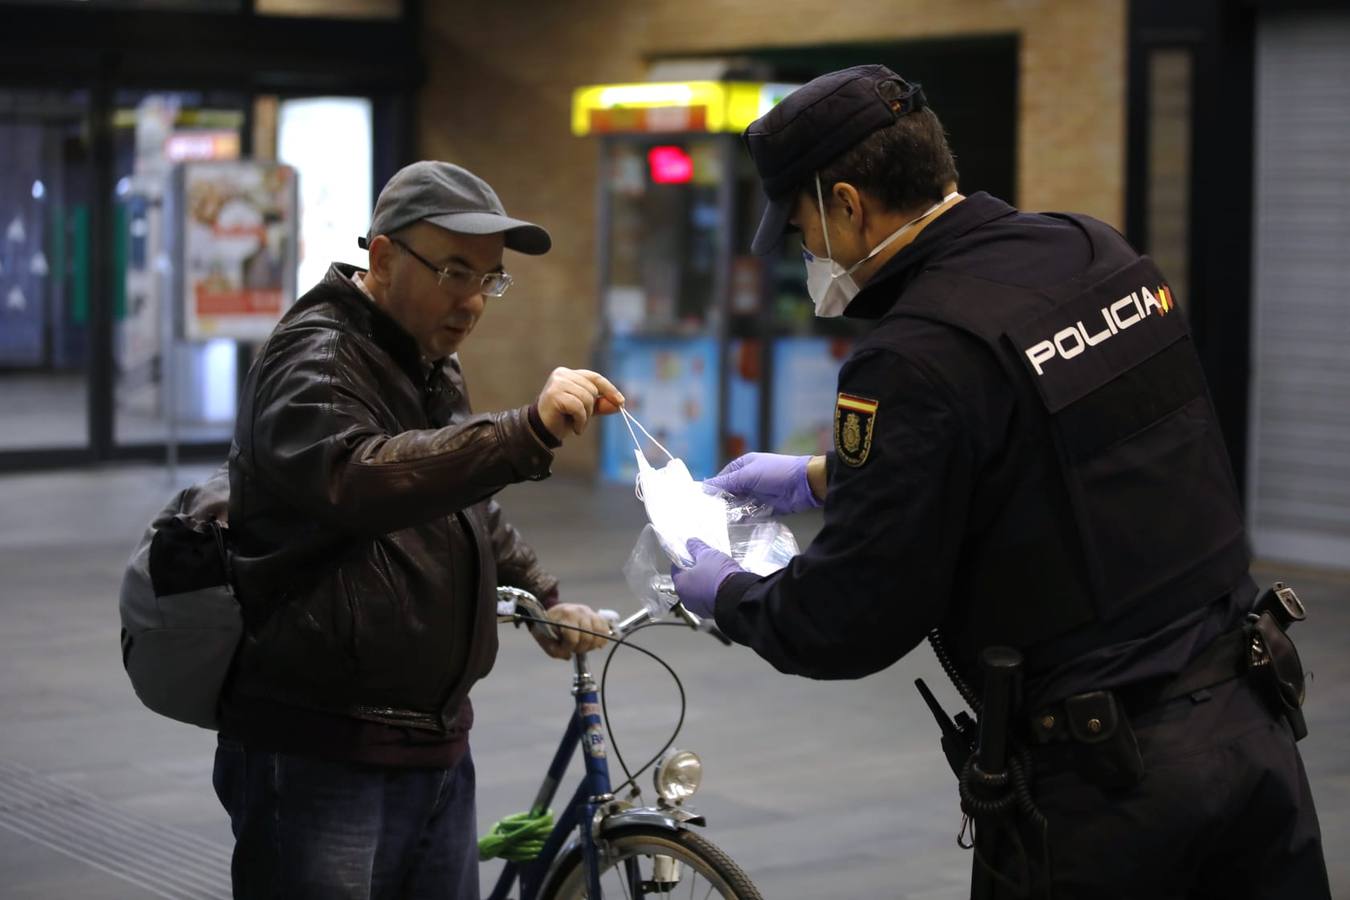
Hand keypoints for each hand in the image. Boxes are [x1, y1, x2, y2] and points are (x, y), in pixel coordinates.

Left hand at [531, 602, 611, 659]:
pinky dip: (601, 639)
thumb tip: (569, 656)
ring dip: (592, 645)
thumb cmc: (549, 625)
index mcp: (566, 615)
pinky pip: (605, 629)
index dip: (568, 648)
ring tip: (583, 646)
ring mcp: (590, 612)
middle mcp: (580, 611)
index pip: (573, 638)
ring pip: (599, 634)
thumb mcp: (544, 637)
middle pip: (587, 638)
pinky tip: (594, 643)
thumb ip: (554, 650)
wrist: (555, 611)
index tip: (564, 648)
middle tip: (574, 648)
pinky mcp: (597, 615)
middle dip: (580, 648)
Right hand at [536, 368, 624, 439]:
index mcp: (569, 374)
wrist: (542, 431)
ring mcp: (557, 383)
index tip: (621, 402)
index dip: (609, 389)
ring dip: (586, 417)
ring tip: (577, 424)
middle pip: (592, 389)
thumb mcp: (586, 410)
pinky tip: (574, 428)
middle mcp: (562, 374)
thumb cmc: (563, 418)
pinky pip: (578, 407)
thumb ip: (601, 405)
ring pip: (587, 398)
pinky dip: (580, 420)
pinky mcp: (554, 395)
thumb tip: (619, 403)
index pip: (595, 378)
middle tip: (581, 420)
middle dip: (591, 408)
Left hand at [670, 538, 744, 618]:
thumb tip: (691, 543)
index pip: (676, 568)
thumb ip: (697, 548)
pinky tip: (722, 586)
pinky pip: (709, 600)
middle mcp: (686, 599)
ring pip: (698, 592)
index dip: (684, 559)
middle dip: (695, 572)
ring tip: (716, 575)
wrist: (739, 597)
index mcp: (680, 584)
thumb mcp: (708, 555)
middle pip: (687, 581)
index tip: (691, 554)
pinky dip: (712, 593)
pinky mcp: (712, 613)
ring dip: (704, 584)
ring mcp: (699, 608)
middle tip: (706, 563)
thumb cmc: (720, 577)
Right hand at [704, 452, 822, 514]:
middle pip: (729, 494)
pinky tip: (735, 527)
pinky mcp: (765, 508)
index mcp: (743, 466)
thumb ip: (726, 483)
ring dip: (732, 513)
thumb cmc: (775, 473)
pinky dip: (744, 520)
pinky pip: (750, 515)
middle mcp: (748, 480)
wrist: (805, 484)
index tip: (700, 503)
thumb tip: (704, 488)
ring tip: (719, 524)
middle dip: (721, 504)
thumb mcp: (748, 475)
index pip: (721, 479)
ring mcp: (757, 494)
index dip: (712, 490)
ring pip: (739, 506)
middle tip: (708, 517)